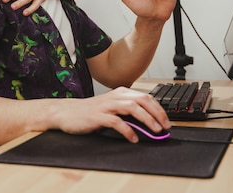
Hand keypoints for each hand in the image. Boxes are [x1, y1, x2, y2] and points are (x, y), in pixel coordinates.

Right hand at [56, 87, 170, 142]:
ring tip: (155, 131)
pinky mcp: (98, 116)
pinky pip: (117, 122)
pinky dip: (128, 131)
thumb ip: (128, 113)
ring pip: (132, 108)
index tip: (166, 121)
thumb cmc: (90, 112)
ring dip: (147, 120)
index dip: (159, 109)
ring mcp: (107, 105)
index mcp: (120, 93)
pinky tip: (134, 138)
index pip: (145, 97)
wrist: (66, 113)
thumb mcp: (112, 109)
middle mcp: (115, 96)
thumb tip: (149, 125)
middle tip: (165, 127)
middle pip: (142, 100)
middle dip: (157, 113)